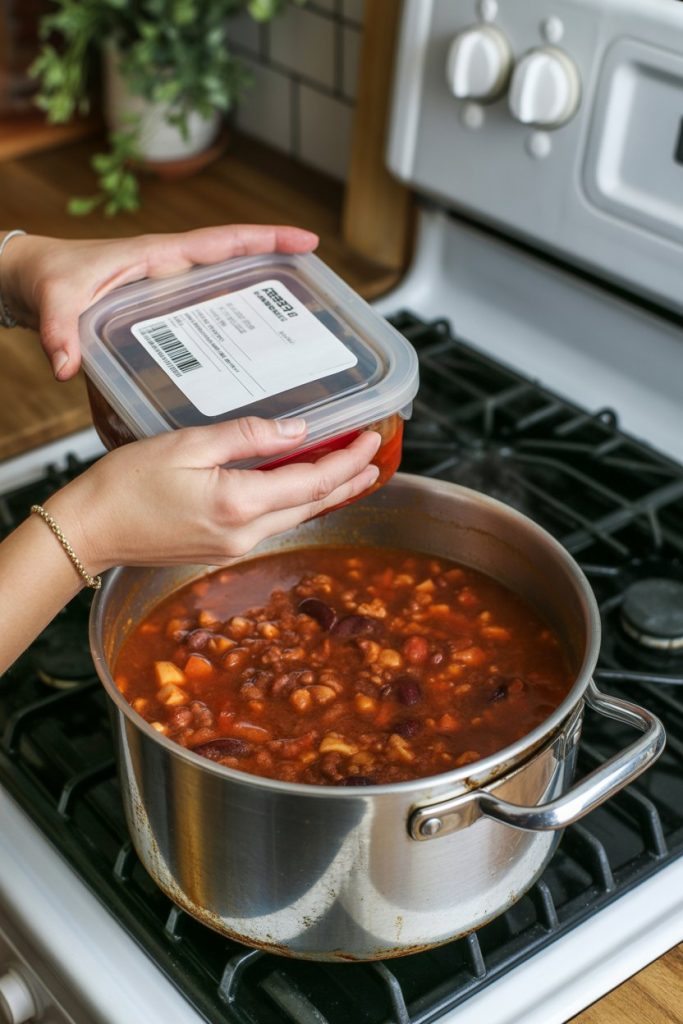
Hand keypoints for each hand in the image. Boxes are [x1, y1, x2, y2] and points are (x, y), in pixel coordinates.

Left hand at [0, 224, 317, 379]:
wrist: (22, 279)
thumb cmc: (42, 275)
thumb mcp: (53, 297)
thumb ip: (60, 329)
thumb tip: (67, 367)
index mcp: (157, 256)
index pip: (222, 242)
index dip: (266, 239)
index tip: (306, 242)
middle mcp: (168, 270)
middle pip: (235, 264)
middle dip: (275, 270)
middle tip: (314, 292)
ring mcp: (165, 289)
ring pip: (221, 290)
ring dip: (254, 302)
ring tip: (291, 327)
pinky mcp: (156, 310)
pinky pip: (201, 313)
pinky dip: (225, 325)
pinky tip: (240, 353)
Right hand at [45, 417, 380, 573]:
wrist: (89, 530)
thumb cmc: (125, 485)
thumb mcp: (187, 445)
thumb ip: (248, 437)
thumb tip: (298, 431)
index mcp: (237, 504)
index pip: (312, 483)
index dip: (348, 461)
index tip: (371, 440)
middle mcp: (243, 533)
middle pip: (313, 505)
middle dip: (349, 480)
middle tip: (376, 458)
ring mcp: (234, 547)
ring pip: (296, 518)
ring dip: (327, 494)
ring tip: (354, 474)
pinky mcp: (222, 549)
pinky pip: (273, 524)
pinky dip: (298, 504)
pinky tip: (305, 491)